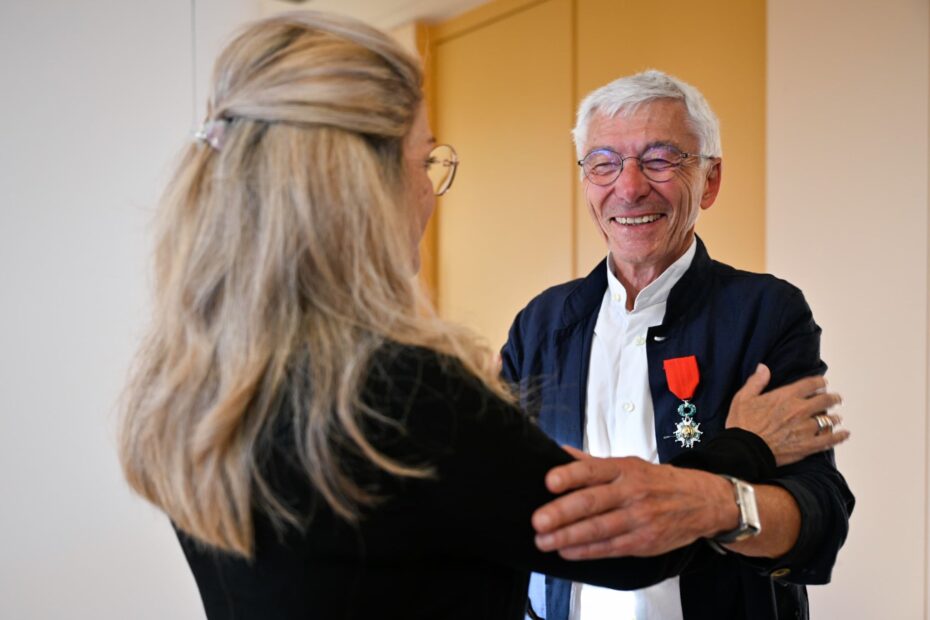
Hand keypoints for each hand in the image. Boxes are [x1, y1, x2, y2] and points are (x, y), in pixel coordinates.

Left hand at [532, 451, 736, 558]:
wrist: (702, 501)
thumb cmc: (658, 482)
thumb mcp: (629, 464)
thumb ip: (592, 463)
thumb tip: (559, 452)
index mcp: (624, 468)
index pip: (592, 469)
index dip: (570, 475)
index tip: (548, 481)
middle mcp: (632, 491)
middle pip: (592, 502)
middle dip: (562, 512)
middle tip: (538, 521)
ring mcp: (639, 518)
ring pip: (598, 529)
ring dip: (568, 537)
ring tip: (544, 541)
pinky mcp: (644, 542)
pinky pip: (610, 547)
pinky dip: (586, 551)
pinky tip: (567, 552)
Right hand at [726, 365, 849, 465]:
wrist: (744, 450)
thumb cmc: (741, 424)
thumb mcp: (743, 398)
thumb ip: (756, 382)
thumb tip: (763, 368)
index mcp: (785, 396)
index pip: (811, 384)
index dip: (820, 382)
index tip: (823, 383)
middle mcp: (799, 410)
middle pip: (825, 400)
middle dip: (832, 398)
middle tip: (836, 398)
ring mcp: (805, 429)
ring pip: (828, 419)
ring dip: (834, 417)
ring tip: (836, 417)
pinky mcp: (807, 446)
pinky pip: (829, 440)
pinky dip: (839, 437)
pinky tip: (844, 434)